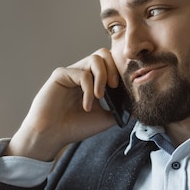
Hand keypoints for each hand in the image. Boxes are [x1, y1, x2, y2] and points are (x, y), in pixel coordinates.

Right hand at [5, 48, 119, 160]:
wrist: (52, 136)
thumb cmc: (74, 127)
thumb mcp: (104, 119)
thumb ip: (120, 109)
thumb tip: (137, 105)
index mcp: (93, 81)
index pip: (110, 64)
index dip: (120, 72)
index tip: (124, 89)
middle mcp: (82, 73)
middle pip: (104, 54)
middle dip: (114, 68)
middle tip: (114, 87)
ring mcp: (72, 72)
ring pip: (95, 58)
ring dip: (102, 77)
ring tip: (101, 97)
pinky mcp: (61, 74)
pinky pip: (82, 74)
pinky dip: (89, 90)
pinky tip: (87, 106)